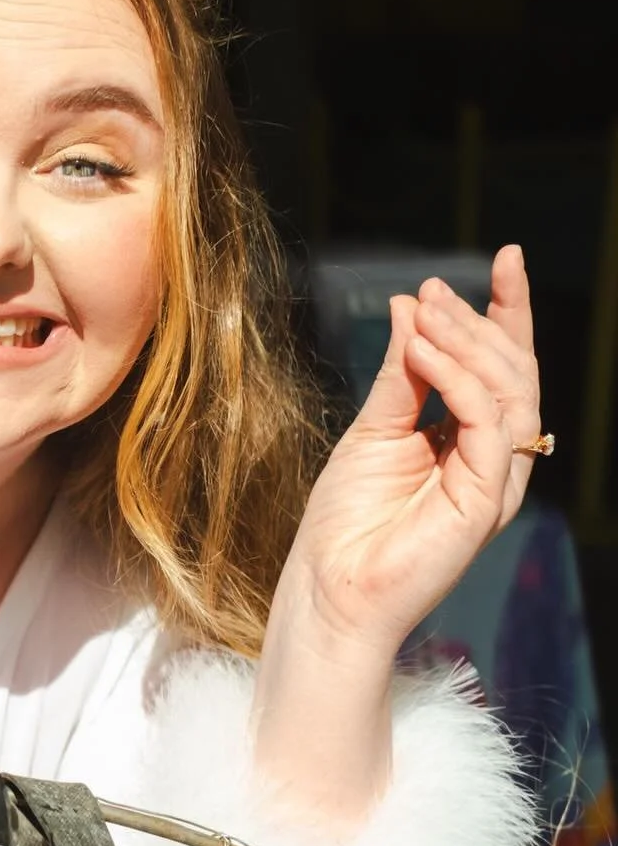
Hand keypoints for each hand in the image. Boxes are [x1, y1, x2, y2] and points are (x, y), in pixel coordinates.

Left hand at [282, 244, 542, 659]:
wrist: (329, 587)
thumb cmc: (347, 520)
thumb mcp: (373, 426)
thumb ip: (401, 371)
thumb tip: (412, 304)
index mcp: (470, 442)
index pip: (503, 367)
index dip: (508, 312)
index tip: (505, 258)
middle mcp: (492, 459)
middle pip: (515, 372)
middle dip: (481, 319)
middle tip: (432, 290)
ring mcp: (494, 480)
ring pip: (510, 390)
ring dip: (466, 341)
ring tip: (425, 312)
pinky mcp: (484, 499)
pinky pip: (487, 420)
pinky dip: (458, 377)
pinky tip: (422, 351)